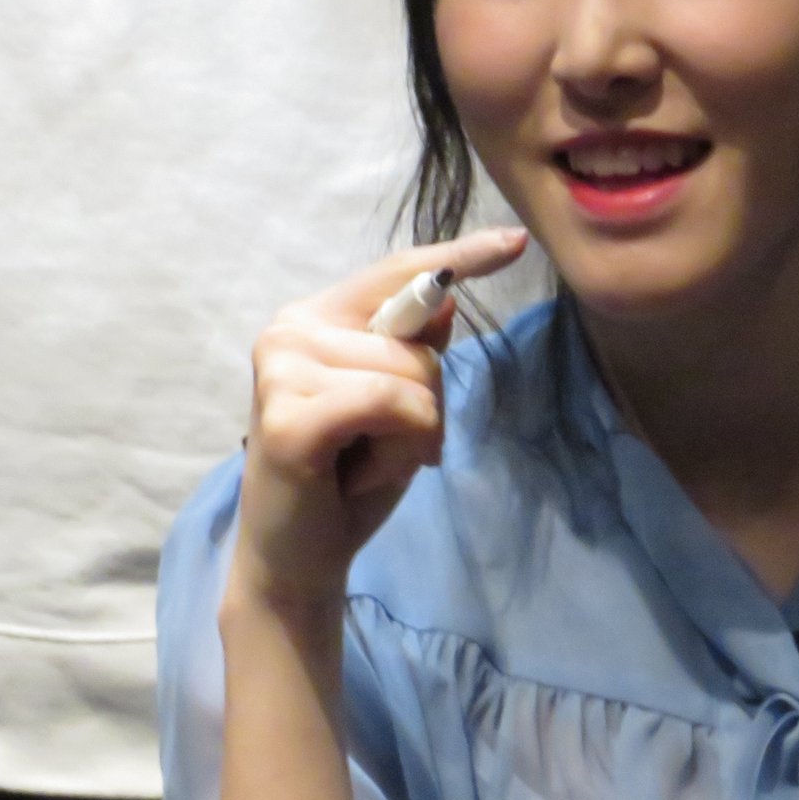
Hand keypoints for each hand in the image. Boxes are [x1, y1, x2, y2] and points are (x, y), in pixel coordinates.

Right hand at [229, 227, 527, 609]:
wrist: (298, 557)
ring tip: (365, 461)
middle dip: (427, 401)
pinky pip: (390, 403)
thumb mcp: (400, 405)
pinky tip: (359, 474)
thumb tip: (446, 295)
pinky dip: (401, 443)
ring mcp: (282, 369)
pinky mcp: (288, 416)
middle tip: (380, 446)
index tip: (516, 242)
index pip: (399, 272)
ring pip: (411, 373)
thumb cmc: (349, 476)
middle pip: (419, 338)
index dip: (462, 256)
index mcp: (317, 318)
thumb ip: (415, 349)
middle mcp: (290, 329)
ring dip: (414, 432)